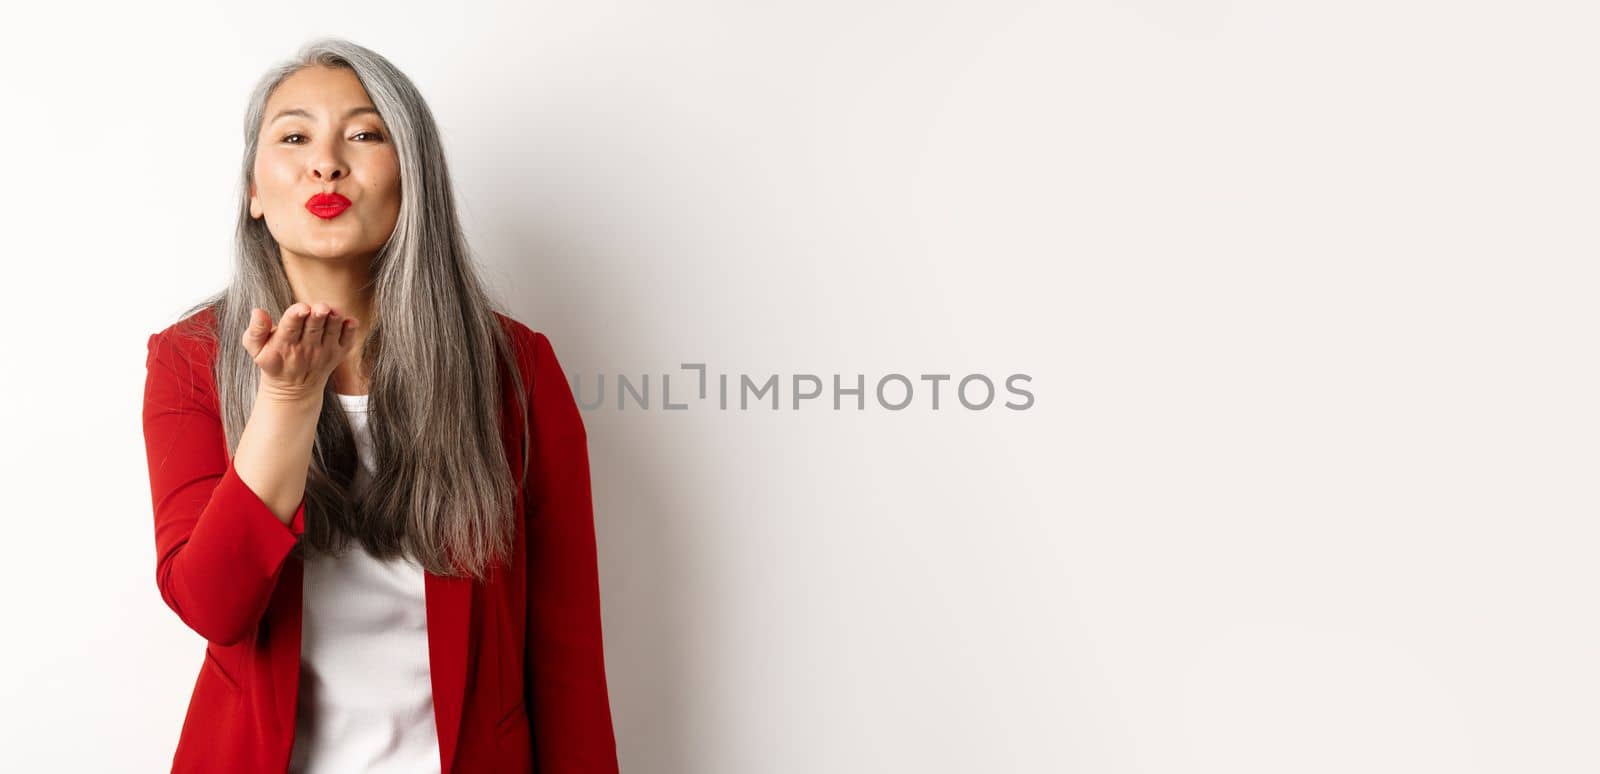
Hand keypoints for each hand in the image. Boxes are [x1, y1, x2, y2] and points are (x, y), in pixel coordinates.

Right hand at [242, 302, 359, 402]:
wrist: (293, 389)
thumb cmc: (273, 361)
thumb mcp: (256, 349)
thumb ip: (255, 330)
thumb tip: (258, 311)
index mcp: (284, 344)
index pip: (290, 327)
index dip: (296, 316)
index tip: (301, 308)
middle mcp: (306, 348)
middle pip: (314, 328)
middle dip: (318, 316)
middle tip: (322, 307)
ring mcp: (325, 351)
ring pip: (331, 331)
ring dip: (334, 320)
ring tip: (334, 310)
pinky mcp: (339, 353)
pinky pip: (347, 340)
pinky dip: (350, 330)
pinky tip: (349, 321)